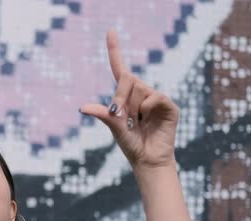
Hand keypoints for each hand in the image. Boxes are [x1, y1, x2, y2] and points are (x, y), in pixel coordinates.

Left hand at [80, 29, 178, 170]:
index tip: (110, 31)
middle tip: (119, 115)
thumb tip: (82, 108)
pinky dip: (148, 107)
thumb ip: (103, 115)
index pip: (119, 68)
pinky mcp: (168, 105)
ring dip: (134, 108)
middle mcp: (141, 93)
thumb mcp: (114, 127)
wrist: (147, 159)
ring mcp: (155, 98)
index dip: (114, 50)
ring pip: (140, 89)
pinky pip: (155, 97)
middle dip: (119, 97)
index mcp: (126, 96)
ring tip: (138, 123)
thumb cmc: (130, 144)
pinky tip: (149, 120)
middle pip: (127, 79)